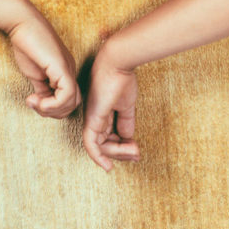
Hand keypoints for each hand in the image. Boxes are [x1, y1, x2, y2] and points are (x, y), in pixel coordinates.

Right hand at [7, 7, 80, 118]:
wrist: (21, 22)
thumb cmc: (25, 43)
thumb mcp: (34, 73)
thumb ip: (41, 88)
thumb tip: (41, 103)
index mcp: (64, 71)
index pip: (68, 99)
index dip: (52, 109)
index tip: (33, 102)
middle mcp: (70, 69)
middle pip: (73, 103)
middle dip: (53, 112)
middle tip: (35, 105)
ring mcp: (68, 68)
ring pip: (72, 102)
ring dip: (51, 110)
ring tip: (34, 103)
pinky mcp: (61, 67)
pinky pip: (67, 94)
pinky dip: (53, 104)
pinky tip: (36, 100)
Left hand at [83, 48, 139, 171]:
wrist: (118, 63)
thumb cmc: (122, 79)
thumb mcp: (127, 105)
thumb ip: (126, 121)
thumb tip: (128, 138)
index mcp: (102, 113)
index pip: (109, 136)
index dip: (121, 147)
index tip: (136, 151)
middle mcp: (95, 117)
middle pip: (105, 144)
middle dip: (121, 153)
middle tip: (136, 154)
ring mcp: (92, 118)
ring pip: (100, 147)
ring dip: (118, 153)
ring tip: (134, 152)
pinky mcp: (92, 119)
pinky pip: (91, 144)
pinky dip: (98, 157)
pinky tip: (107, 166)